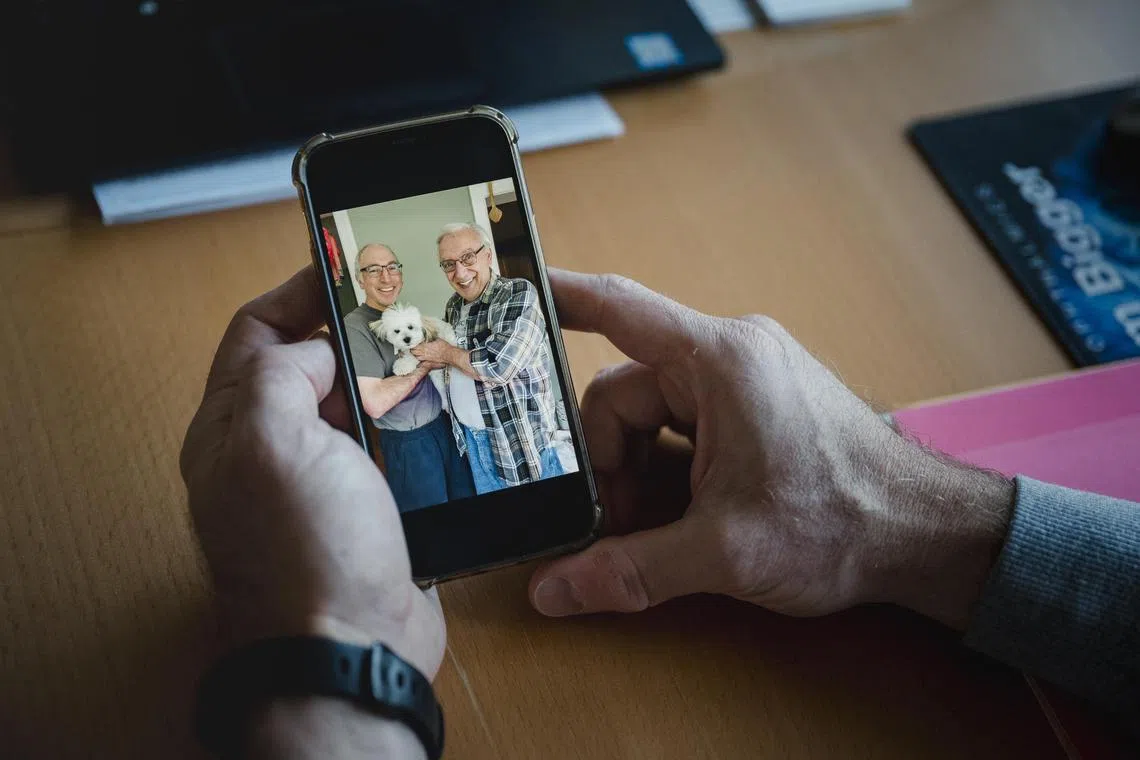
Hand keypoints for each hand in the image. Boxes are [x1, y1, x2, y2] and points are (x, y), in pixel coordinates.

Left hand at [180, 268, 444, 679]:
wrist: (352, 646)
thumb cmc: (307, 552)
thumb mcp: (272, 441)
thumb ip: (278, 373)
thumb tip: (317, 352)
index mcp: (232, 429)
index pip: (256, 334)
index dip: (300, 295)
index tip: (349, 269)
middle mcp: (271, 451)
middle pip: (310, 366)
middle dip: (355, 336)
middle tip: (405, 311)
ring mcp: (321, 481)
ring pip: (356, 405)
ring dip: (390, 379)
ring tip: (430, 354)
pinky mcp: (368, 507)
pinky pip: (389, 446)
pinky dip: (414, 422)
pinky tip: (443, 410)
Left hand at [410, 340, 456, 366]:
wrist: (448, 354)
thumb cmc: (444, 347)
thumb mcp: (437, 339)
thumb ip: (431, 338)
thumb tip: (429, 335)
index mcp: (425, 346)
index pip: (415, 345)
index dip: (412, 344)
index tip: (412, 342)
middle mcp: (424, 352)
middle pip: (413, 351)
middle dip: (412, 349)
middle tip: (412, 347)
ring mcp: (426, 357)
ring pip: (416, 356)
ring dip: (415, 354)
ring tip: (415, 352)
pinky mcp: (428, 361)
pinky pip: (421, 360)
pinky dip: (419, 358)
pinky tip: (420, 357)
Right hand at [529, 271, 1013, 629]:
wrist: (929, 533)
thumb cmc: (849, 520)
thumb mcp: (725, 551)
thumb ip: (631, 568)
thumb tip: (557, 590)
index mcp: (720, 362)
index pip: (618, 309)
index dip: (556, 298)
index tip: (508, 292)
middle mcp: (731, 357)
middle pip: (624, 392)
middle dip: (609, 464)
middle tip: (614, 525)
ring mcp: (746, 381)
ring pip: (653, 416)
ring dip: (640, 474)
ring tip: (653, 531)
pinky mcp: (757, 407)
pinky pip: (686, 426)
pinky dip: (669, 471)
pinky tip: (680, 517)